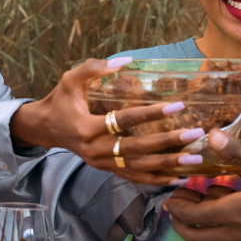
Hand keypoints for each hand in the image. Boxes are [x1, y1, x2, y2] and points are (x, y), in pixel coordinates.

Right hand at [10, 58, 204, 185]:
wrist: (46, 128)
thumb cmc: (61, 100)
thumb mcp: (70, 79)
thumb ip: (94, 67)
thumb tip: (125, 60)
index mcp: (86, 127)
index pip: (124, 121)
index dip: (151, 113)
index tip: (176, 106)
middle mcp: (95, 150)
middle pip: (137, 149)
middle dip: (167, 143)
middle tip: (193, 134)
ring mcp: (101, 164)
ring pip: (139, 168)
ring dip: (168, 165)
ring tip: (194, 159)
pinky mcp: (106, 170)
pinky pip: (135, 178)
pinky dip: (158, 180)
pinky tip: (179, 178)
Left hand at [163, 128, 240, 240]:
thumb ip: (239, 152)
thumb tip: (211, 135)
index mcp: (232, 215)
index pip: (190, 216)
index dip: (176, 207)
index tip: (170, 197)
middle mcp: (236, 237)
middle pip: (196, 236)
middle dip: (182, 222)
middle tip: (180, 206)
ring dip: (204, 231)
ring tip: (207, 210)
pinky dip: (226, 238)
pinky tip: (237, 223)